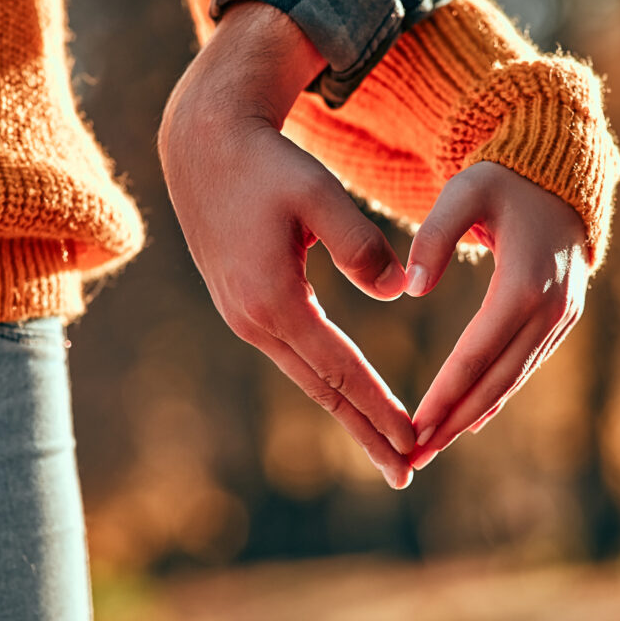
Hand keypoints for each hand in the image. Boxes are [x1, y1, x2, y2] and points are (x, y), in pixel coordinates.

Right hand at [159, 2, 415, 488]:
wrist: (205, 146)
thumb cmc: (267, 164)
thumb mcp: (318, 194)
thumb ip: (360, 244)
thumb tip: (398, 291)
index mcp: (273, 300)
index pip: (340, 369)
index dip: (380, 407)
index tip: (414, 440)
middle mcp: (253, 320)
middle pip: (321, 391)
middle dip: (365, 433)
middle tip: (405, 474)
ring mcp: (244, 317)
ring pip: (307, 378)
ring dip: (347, 414)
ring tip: (385, 447)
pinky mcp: (245, 306)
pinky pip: (295, 357)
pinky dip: (327, 383)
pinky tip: (348, 397)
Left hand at [405, 161, 588, 470]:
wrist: (558, 175)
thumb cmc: (503, 180)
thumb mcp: (464, 191)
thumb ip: (433, 236)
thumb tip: (410, 289)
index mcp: (525, 282)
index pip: (478, 351)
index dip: (446, 392)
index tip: (414, 425)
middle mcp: (551, 308)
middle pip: (497, 379)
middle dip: (454, 421)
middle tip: (414, 456)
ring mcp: (562, 317)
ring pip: (513, 379)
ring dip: (472, 416)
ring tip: (431, 447)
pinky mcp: (562, 320)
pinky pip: (524, 366)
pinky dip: (496, 395)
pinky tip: (469, 421)